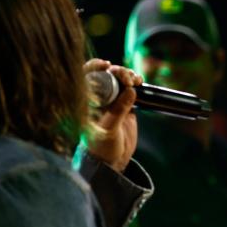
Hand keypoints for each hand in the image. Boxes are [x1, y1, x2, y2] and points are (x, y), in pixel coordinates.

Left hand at [83, 58, 139, 172]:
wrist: (113, 161)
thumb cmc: (102, 147)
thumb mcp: (109, 130)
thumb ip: (118, 111)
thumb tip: (131, 91)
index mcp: (87, 101)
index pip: (87, 76)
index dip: (96, 66)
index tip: (107, 65)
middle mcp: (99, 97)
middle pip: (107, 75)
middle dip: (118, 72)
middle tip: (127, 78)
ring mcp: (113, 100)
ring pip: (120, 80)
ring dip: (128, 75)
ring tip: (135, 81)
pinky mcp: (126, 105)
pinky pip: (131, 89)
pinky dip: (136, 83)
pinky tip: (140, 82)